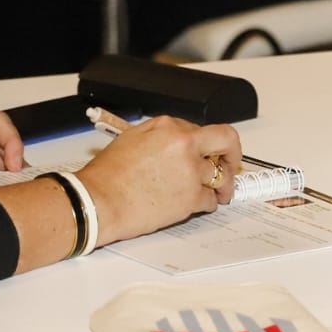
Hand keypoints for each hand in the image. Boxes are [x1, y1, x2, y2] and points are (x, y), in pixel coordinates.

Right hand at [77, 116, 243, 243]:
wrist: (99, 202)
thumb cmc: (108, 176)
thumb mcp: (131, 139)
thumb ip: (161, 137)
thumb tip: (176, 142)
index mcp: (168, 126)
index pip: (200, 130)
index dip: (205, 144)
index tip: (211, 152)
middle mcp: (183, 144)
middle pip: (226, 140)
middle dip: (232, 154)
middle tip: (232, 165)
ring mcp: (190, 171)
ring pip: (219, 175)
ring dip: (219, 185)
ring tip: (216, 193)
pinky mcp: (192, 197)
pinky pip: (210, 200)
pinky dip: (205, 204)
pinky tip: (193, 205)